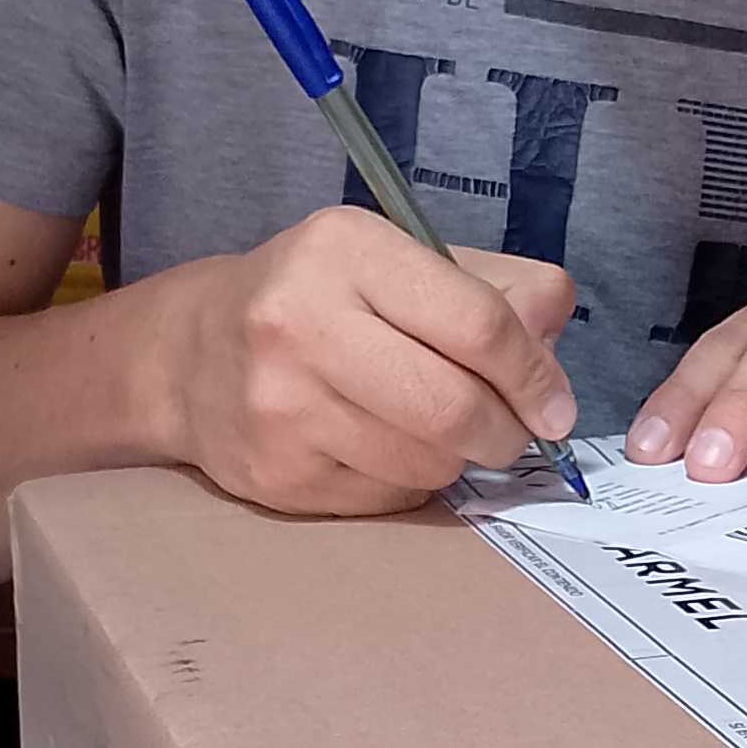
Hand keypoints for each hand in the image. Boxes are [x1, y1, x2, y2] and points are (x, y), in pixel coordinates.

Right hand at [159, 208, 577, 515]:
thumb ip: (495, 288)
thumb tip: (553, 347)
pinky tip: (378, 447)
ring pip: (428, 461)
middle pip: (454, 406)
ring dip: (454, 456)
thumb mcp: (400, 261)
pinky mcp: (275, 474)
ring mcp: (281, 405)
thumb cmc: (319, 300)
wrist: (192, 353)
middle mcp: (301, 323)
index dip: (534, 374)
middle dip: (505, 431)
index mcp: (346, 251)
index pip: (477, 323)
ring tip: (430, 428)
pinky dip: (407, 480)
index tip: (554, 406)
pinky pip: (388, 496)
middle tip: (510, 432)